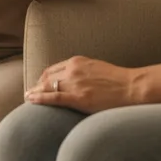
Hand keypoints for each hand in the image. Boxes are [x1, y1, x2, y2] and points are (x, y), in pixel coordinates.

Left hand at [25, 56, 142, 112]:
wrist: (133, 87)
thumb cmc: (119, 80)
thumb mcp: (97, 68)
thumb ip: (83, 71)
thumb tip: (74, 80)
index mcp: (78, 61)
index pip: (53, 69)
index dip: (43, 78)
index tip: (39, 84)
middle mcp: (73, 70)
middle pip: (47, 77)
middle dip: (37, 85)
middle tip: (30, 93)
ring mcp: (74, 83)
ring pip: (46, 87)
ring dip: (35, 92)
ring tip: (27, 98)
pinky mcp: (78, 98)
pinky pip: (53, 97)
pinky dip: (39, 98)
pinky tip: (30, 99)